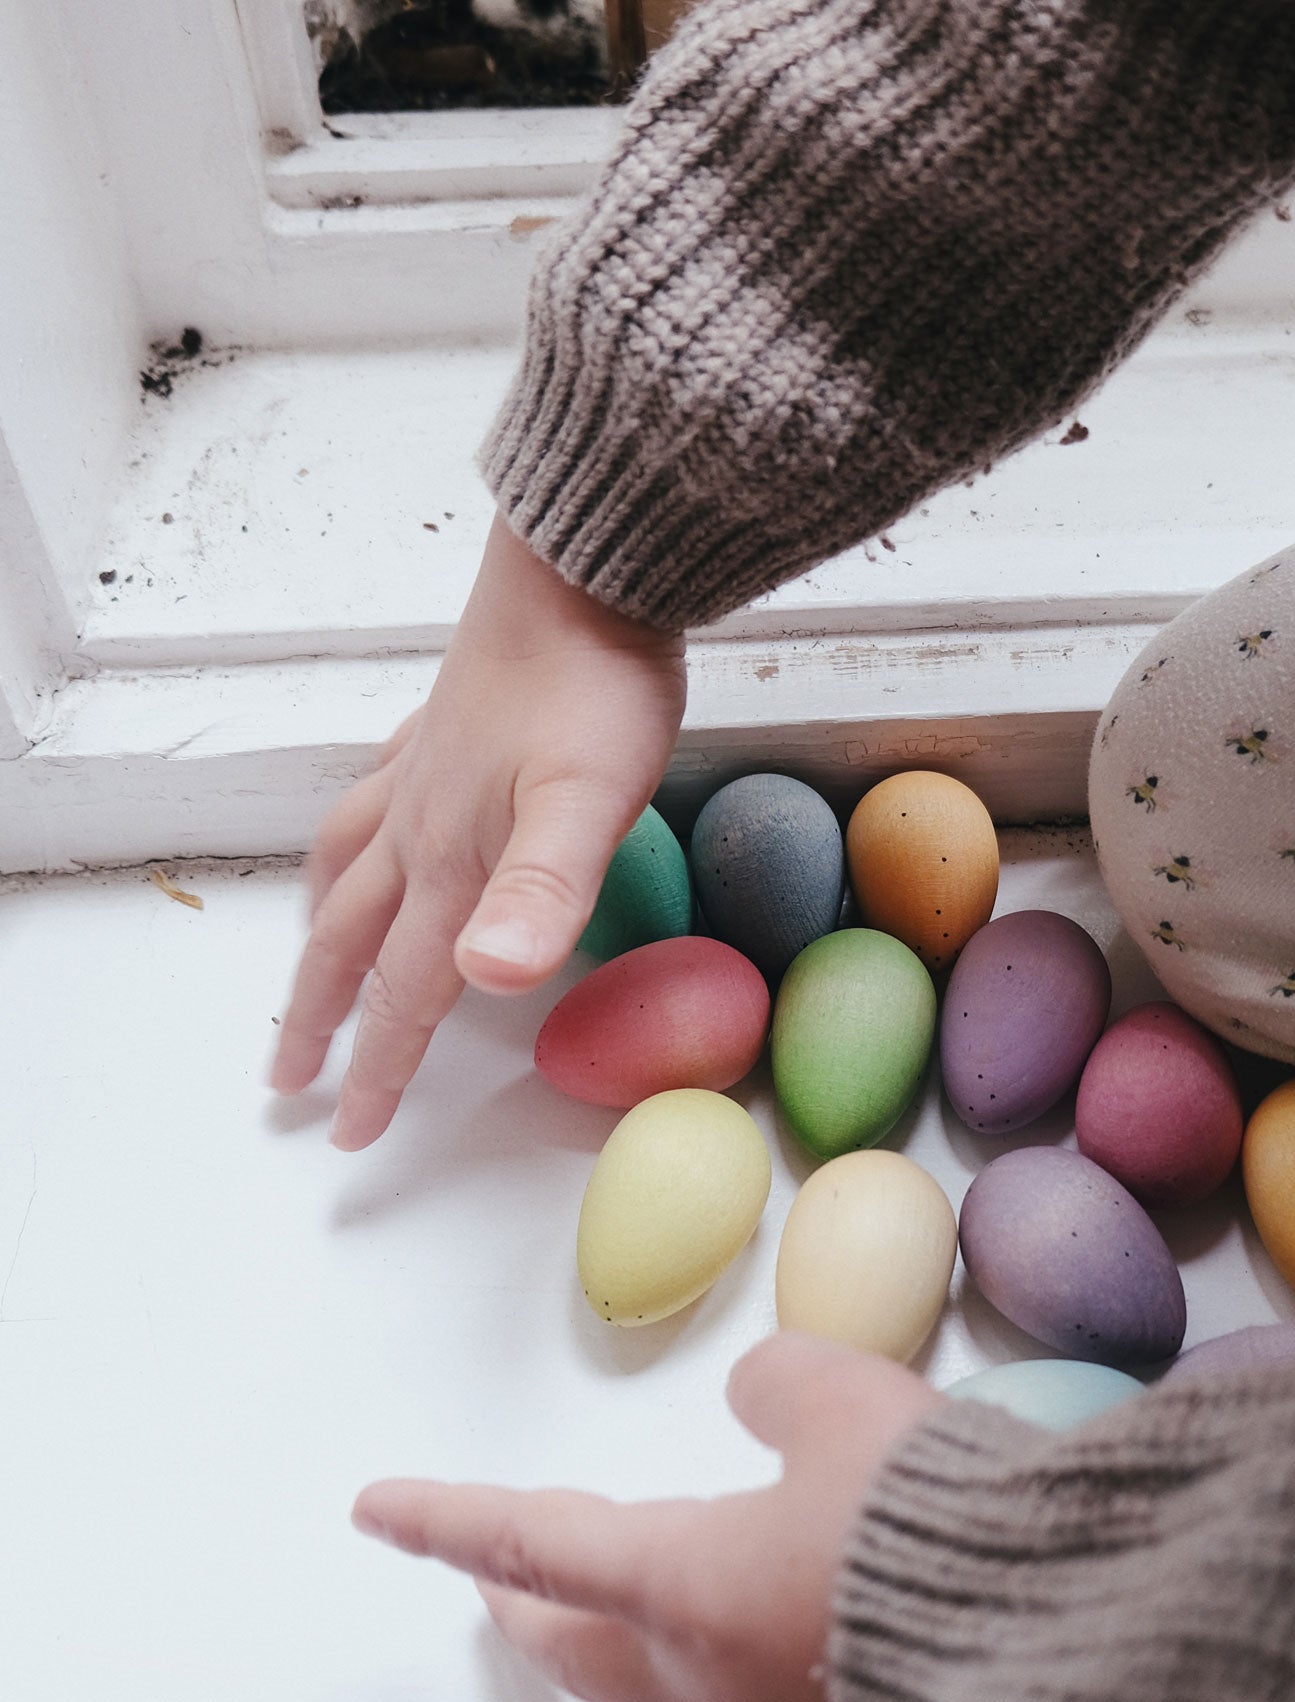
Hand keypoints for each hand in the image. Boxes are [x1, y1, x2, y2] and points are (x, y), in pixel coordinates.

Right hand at [270, 515, 686, 1148]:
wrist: (587, 569)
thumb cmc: (597, 686)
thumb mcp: (587, 799)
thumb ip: (541, 891)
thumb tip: (487, 978)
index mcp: (455, 859)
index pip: (409, 988)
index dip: (382, 1067)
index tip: (352, 1133)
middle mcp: (422, 823)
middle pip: (352, 939)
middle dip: (320, 1017)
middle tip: (289, 1079)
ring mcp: (424, 773)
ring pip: (346, 868)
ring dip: (321, 930)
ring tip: (309, 959)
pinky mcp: (442, 730)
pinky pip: (368, 802)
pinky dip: (349, 841)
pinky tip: (368, 831)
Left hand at [352, 1335, 939, 1701]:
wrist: (1049, 1658)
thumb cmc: (924, 1528)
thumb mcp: (844, 1403)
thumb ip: (783, 1386)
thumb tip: (761, 1397)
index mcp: (681, 1584)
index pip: (529, 1541)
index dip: (447, 1517)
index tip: (375, 1510)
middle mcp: (711, 1669)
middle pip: (577, 1642)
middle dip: (522, 1601)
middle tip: (489, 1576)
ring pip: (663, 1671)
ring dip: (625, 1622)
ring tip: (632, 1581)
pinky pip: (753, 1688)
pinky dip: (722, 1640)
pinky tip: (774, 1610)